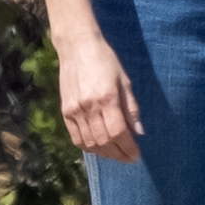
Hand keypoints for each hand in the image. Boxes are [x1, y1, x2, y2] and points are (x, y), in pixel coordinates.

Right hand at [58, 33, 144, 161]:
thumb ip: (131, 108)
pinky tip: (98, 148)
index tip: (136, 155)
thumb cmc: (106, 61)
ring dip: (104, 153)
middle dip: (118, 154)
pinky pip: (76, 138)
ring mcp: (75, 110)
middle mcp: (89, 107)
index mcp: (107, 98)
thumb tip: (139, 132)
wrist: (77, 47)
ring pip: (90, 143)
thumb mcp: (125, 80)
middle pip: (104, 141)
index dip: (128, 148)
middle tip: (128, 157)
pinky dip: (88, 147)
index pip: (119, 133)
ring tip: (115, 154)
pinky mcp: (65, 111)